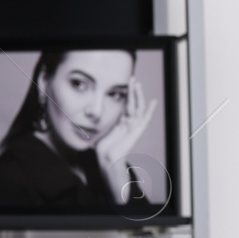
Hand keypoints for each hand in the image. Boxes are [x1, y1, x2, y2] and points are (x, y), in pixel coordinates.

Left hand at [97, 77, 157, 201]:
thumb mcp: (99, 131)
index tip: (126, 84)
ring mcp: (133, 127)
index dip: (126, 95)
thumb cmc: (103, 148)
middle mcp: (128, 123)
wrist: (107, 158)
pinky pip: (144, 119)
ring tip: (137, 84)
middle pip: (132, 103)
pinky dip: (150, 111)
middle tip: (132, 79)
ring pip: (137, 107)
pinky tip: (153, 102)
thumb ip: (98, 124)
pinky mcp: (137, 131)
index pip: (126, 105)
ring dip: (138, 95)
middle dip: (132, 91)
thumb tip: (85, 121)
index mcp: (121, 123)